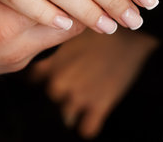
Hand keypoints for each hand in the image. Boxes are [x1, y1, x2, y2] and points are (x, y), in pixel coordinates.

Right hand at [0, 0, 85, 79]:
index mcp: (4, 20)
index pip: (65, 0)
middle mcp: (18, 46)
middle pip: (74, 22)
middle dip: (98, 0)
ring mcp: (18, 58)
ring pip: (65, 33)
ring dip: (83, 11)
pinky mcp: (14, 62)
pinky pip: (49, 40)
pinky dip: (63, 20)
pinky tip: (71, 5)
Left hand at [30, 28, 158, 138]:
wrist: (129, 37)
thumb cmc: (98, 33)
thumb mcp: (68, 35)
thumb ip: (53, 45)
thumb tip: (42, 45)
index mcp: (50, 65)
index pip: (33, 79)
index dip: (42, 77)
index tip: (50, 74)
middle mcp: (59, 83)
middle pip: (51, 97)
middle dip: (62, 92)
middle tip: (77, 79)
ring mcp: (78, 97)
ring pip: (66, 116)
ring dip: (74, 109)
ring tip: (88, 92)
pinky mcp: (98, 108)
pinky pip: (86, 130)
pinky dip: (88, 125)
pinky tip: (93, 114)